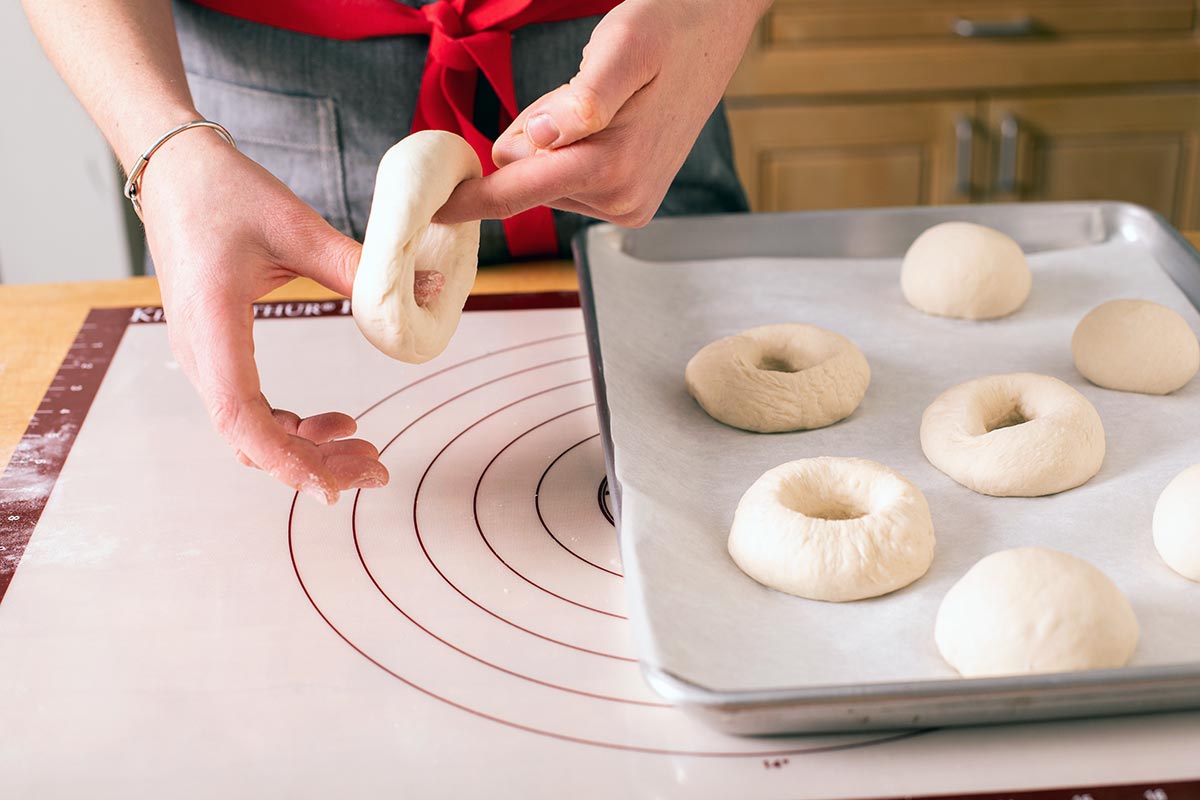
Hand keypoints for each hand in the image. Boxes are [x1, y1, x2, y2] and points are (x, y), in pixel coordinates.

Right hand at [140, 130, 390, 503]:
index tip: (333, 487)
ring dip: (308, 448)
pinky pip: (251, 409)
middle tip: (378, 469)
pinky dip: (294, 425)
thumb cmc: (227, 192)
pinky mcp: (218, 352)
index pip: (240, 416)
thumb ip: (361, 267)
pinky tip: (339, 421)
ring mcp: (206, 356)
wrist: (176, 170)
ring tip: (367, 448)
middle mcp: (202, 353)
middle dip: (315, 463)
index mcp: (213, 325)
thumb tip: (430, 289)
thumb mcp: (299, 227)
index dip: (285, 459)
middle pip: (251, 437)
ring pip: (252, 430)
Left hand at [436, 0, 766, 226]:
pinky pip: (568, 178)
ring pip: (546, 179)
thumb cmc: (669, 28)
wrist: (716, 30)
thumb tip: (538, 143)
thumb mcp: (624, 47)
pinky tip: (606, 122)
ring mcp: (628, 204)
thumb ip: (584, 98)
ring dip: (553, 142)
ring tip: (602, 104)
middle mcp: (622, 199)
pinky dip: (569, 150)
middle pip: (528, 181)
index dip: (467, 200)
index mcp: (614, 168)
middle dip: (530, 140)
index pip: (517, 193)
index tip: (429, 211)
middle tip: (573, 94)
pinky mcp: (630, 201)